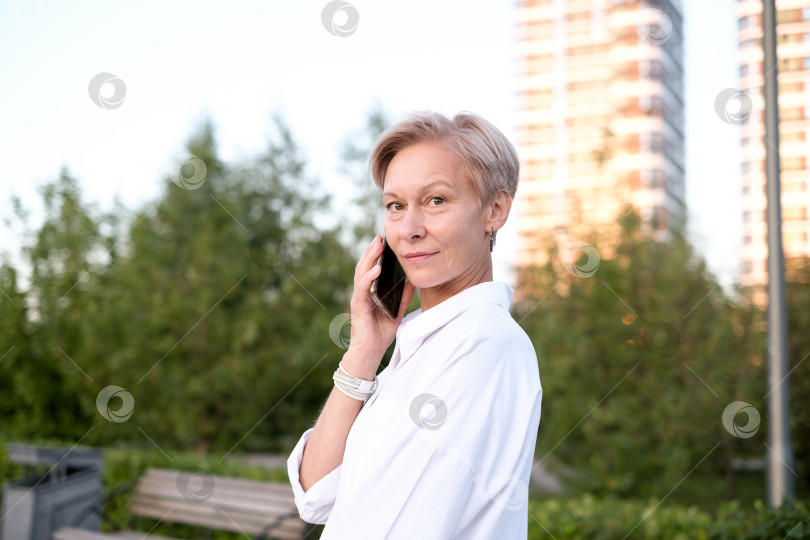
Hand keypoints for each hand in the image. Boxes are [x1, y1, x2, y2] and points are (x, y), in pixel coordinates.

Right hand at [343, 235, 416, 378]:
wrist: (370, 352)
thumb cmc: (380, 333)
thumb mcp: (396, 311)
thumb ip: (403, 297)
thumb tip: (413, 281)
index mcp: (370, 292)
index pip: (371, 269)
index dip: (376, 255)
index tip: (383, 241)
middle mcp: (362, 293)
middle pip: (364, 267)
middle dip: (371, 251)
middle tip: (379, 237)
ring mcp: (359, 298)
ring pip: (361, 273)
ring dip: (369, 258)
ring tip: (376, 245)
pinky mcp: (358, 306)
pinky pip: (362, 288)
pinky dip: (369, 277)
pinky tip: (376, 268)